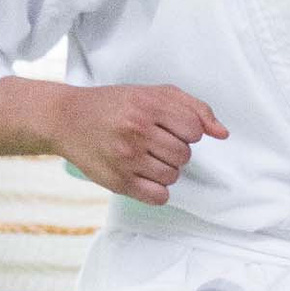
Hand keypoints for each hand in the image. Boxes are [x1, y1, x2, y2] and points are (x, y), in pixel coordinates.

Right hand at [51, 81, 229, 206]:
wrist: (66, 118)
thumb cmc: (114, 105)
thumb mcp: (153, 93)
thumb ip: (193, 108)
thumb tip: (223, 133)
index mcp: (147, 105)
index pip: (194, 131)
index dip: (186, 132)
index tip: (168, 128)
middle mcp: (136, 131)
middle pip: (184, 156)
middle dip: (174, 151)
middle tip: (153, 143)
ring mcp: (126, 158)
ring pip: (172, 176)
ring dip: (165, 170)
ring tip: (146, 158)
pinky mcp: (117, 181)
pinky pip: (158, 197)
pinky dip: (157, 191)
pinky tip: (144, 176)